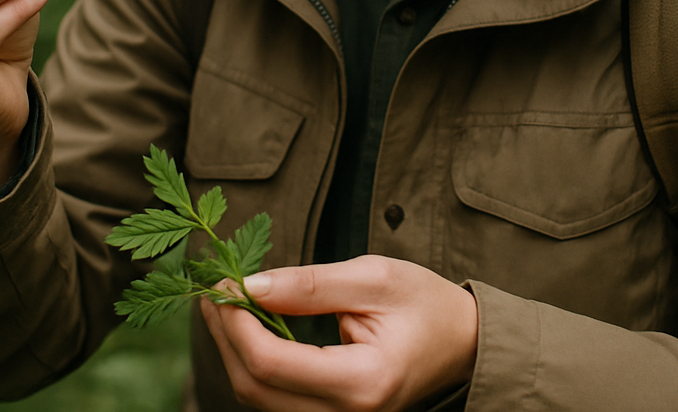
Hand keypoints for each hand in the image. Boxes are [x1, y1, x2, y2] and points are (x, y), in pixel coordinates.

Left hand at [200, 255, 478, 411]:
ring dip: (233, 350)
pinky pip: (275, 400)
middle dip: (225, 336)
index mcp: (362, 382)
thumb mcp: (373, 278)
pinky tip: (247, 327)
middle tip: (214, 288)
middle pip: (255, 387)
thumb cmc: (425, 305)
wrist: (463, 343)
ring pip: (258, 398)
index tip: (224, 281)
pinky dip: (253, 364)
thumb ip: (310, 285)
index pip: (271, 363)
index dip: (236, 322)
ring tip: (224, 302)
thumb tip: (249, 285)